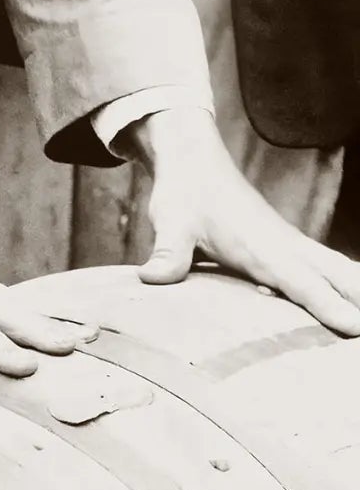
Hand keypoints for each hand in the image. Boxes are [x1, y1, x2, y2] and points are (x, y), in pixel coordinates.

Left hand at [129, 106, 359, 331]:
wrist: (193, 161)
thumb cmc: (184, 193)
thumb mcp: (170, 222)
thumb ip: (168, 252)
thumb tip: (150, 277)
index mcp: (263, 248)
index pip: (302, 282)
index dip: (328, 305)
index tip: (355, 328)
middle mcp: (287, 248)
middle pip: (340, 277)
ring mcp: (293, 246)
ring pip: (341, 270)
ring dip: (358, 291)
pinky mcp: (290, 246)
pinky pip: (330, 267)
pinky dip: (350, 283)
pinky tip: (354, 303)